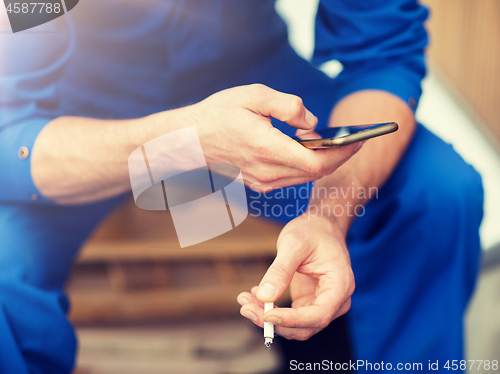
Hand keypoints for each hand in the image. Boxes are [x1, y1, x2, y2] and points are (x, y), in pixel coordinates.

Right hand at [187, 84, 362, 191]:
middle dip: (340, 156)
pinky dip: (308, 166)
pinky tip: (311, 150)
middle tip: (356, 140)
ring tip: (339, 143)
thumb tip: (313, 122)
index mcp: (267, 148)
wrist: (191, 140)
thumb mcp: (254, 96)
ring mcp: (263, 181)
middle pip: (316, 172)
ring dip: (325, 162)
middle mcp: (267, 171)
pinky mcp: (260, 184)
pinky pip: (292, 178)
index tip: (360, 139)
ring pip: (306, 177)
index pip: (317, 162)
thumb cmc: (219, 113)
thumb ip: (289, 106)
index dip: (342, 153)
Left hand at [237, 214, 354, 339]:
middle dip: (274, 322)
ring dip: (268, 318)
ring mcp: (323, 304)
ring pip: (295, 326)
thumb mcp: (294, 244)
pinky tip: (254, 296)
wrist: (320, 226)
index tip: (266, 315)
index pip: (319, 314)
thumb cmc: (312, 230)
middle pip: (306, 326)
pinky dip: (270, 311)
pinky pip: (290, 316)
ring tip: (245, 300)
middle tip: (245, 308)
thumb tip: (264, 296)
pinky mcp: (309, 303)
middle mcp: (335, 301)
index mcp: (340, 285)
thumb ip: (281, 270)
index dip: (292, 320)